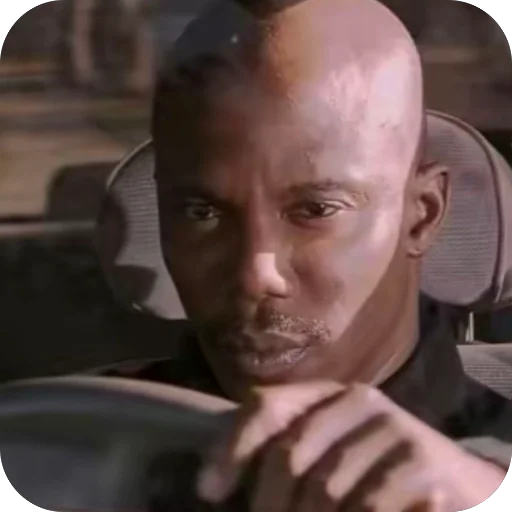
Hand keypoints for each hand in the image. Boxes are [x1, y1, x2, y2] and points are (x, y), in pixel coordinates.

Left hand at [197, 381, 506, 510]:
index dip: (233, 447)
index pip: (267, 406)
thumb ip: (287, 456)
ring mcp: (393, 429)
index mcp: (330, 394)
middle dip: (269, 504)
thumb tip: (210, 485)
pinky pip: (366, 507)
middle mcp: (359, 400)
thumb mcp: (332, 455)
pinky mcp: (422, 465)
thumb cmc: (382, 471)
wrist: (462, 486)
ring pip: (324, 490)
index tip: (210, 491)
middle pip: (290, 455)